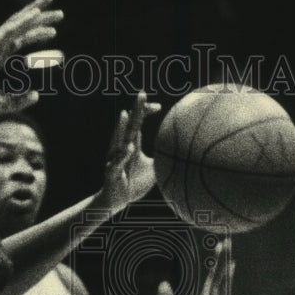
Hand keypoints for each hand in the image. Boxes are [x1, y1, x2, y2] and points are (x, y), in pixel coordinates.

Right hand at [0, 0, 63, 115]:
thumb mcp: (4, 104)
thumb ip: (20, 100)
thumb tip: (37, 96)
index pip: (20, 38)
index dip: (36, 31)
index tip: (54, 29)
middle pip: (21, 26)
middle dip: (40, 16)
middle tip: (60, 12)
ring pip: (17, 23)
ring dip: (36, 13)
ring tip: (54, 6)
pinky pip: (10, 30)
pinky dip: (24, 21)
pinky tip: (37, 14)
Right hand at [97, 91, 161, 212]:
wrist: (117, 201)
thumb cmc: (133, 183)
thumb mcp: (152, 169)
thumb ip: (163, 159)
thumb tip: (183, 155)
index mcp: (130, 144)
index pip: (137, 122)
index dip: (145, 111)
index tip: (158, 106)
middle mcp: (121, 148)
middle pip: (129, 125)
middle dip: (135, 110)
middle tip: (142, 93)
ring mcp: (115, 159)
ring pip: (118, 140)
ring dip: (121, 127)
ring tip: (126, 114)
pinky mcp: (112, 173)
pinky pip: (117, 163)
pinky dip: (122, 155)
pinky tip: (129, 148)